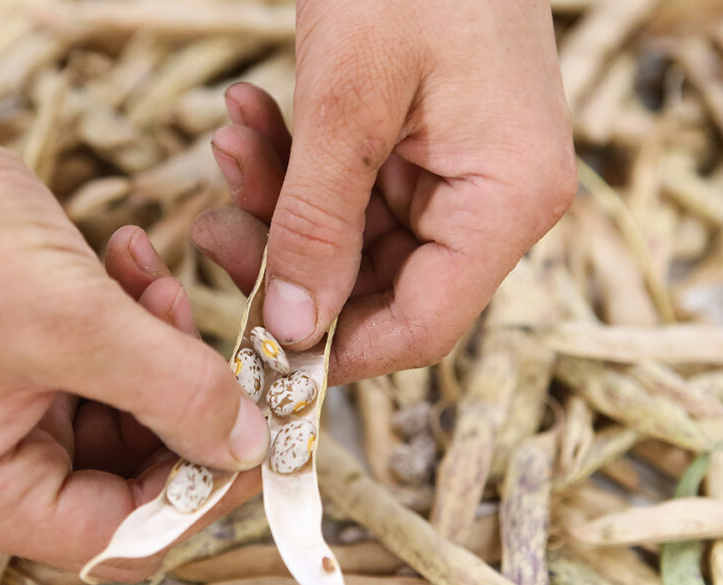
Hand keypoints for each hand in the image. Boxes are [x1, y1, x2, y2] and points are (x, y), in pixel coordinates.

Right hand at [0, 3, 266, 579]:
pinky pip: (104, 368)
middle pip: (132, 474)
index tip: (262, 431)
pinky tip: (129, 263)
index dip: (202, 487)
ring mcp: (1, 418)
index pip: (121, 533)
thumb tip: (252, 444)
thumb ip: (175, 390)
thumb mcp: (72, 319)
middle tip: (213, 338)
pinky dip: (131, 322)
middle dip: (183, 399)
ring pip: (128, 414)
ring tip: (155, 280)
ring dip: (161, 347)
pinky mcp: (16, 368)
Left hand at [194, 0, 575, 383]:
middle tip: (214, 224)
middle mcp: (497, 201)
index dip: (334, 349)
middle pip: (379, 287)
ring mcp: (463, 177)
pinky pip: (351, 192)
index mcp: (508, 199)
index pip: (422, 324)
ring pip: (353, 242)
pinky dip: (295, 168)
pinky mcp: (426, 152)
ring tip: (229, 141)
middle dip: (286, 260)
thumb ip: (317, 222)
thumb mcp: (347, 97)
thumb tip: (292, 329)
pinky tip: (251, 121)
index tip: (252, 345)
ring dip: (279, 203)